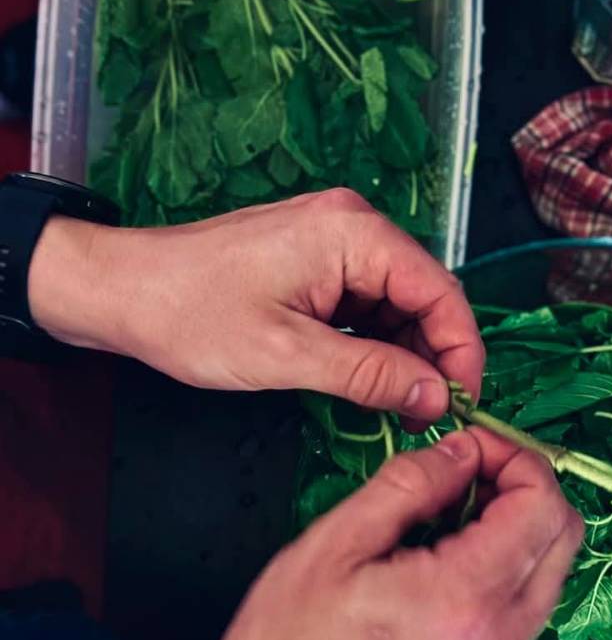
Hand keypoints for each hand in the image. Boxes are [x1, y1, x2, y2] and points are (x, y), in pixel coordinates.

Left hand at [27, 189, 483, 422]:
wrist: (121, 290)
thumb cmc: (190, 315)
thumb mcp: (287, 357)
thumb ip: (370, 374)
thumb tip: (436, 397)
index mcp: (352, 232)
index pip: (440, 290)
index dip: (461, 350)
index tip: (461, 403)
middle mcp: (351, 224)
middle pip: (424, 293)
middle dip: (433, 356)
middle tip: (428, 415)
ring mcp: (333, 239)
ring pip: (397, 301)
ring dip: (403, 353)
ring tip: (397, 407)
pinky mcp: (315, 260)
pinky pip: (366, 301)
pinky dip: (374, 342)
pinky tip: (368, 380)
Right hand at [184, 428, 582, 639]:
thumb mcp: (335, 543)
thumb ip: (408, 485)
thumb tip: (461, 452)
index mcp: (463, 599)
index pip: (542, 506)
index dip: (515, 457)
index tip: (468, 445)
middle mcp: (498, 639)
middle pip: (564, 536)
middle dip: (526, 485)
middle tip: (468, 468)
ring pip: (550, 571)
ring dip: (519, 525)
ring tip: (450, 511)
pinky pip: (525, 607)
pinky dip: (506, 565)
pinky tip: (448, 555)